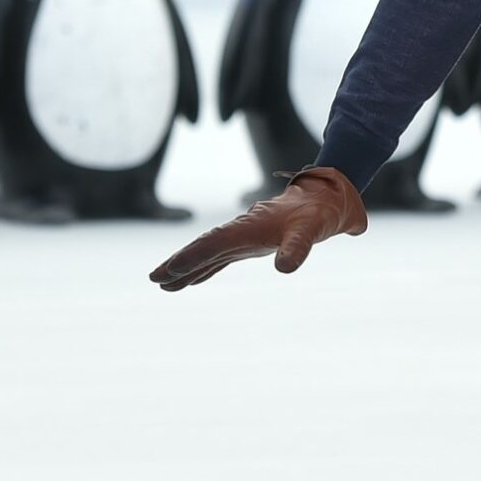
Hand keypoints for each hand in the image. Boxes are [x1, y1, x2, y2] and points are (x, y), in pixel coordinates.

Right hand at [148, 167, 368, 291]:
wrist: (326, 197)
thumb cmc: (317, 213)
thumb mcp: (311, 231)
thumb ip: (298, 247)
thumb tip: (285, 268)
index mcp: (249, 227)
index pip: (214, 244)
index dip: (192, 257)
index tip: (170, 271)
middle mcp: (241, 231)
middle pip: (204, 247)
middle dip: (179, 262)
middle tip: (154, 278)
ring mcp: (243, 237)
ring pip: (208, 253)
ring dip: (186, 267)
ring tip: (163, 283)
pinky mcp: (250, 244)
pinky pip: (220, 257)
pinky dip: (204, 268)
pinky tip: (191, 280)